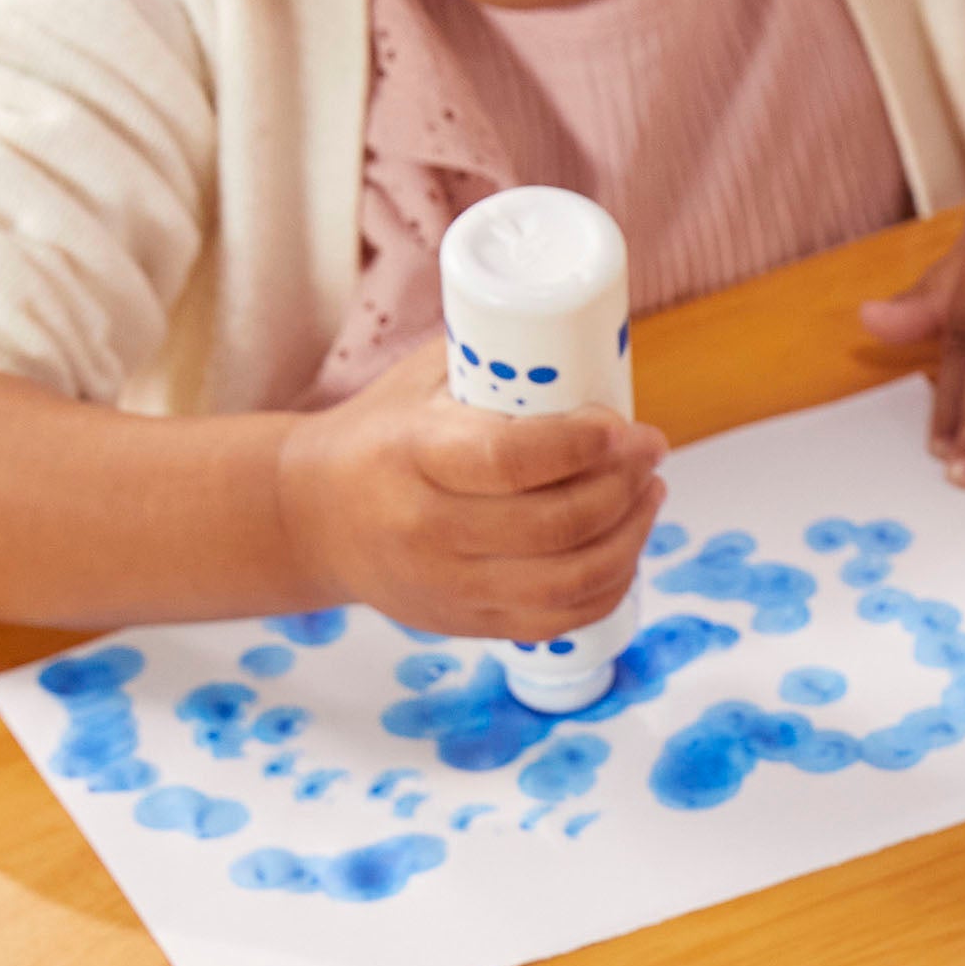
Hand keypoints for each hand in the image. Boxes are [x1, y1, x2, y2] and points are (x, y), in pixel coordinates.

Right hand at [272, 340, 665, 639]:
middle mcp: (428, 530)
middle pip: (554, 524)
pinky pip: (560, 618)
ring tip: (650, 492)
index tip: (623, 424)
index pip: (510, 460)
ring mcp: (450, 586)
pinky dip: (611, 584)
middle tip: (650, 449)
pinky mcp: (469, 624)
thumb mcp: (421, 382)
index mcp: (410, 456)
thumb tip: (591, 341)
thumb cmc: (383, 433)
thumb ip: (494, 363)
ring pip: (569, 579)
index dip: (581, 445)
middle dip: (623, 485)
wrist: (314, 517)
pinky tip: (629, 546)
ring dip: (630, 536)